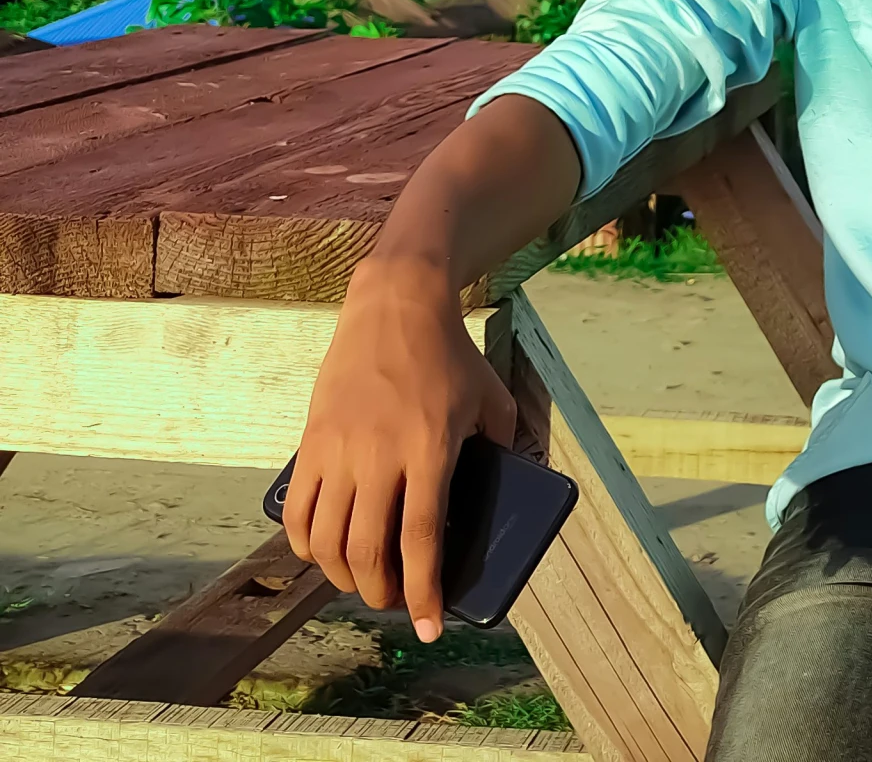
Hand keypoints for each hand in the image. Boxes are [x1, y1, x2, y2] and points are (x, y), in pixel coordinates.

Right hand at [283, 256, 516, 640]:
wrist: (394, 304)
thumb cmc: (447, 351)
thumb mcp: (488, 395)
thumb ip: (502, 439)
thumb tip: (515, 474)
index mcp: (429, 449)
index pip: (422, 539)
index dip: (423, 590)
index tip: (427, 626)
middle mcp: (379, 456)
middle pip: (368, 551)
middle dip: (380, 592)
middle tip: (393, 600)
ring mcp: (339, 450)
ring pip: (327, 540)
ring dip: (341, 575)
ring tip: (361, 580)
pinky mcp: (311, 441)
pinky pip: (297, 511)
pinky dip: (304, 544)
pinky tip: (321, 551)